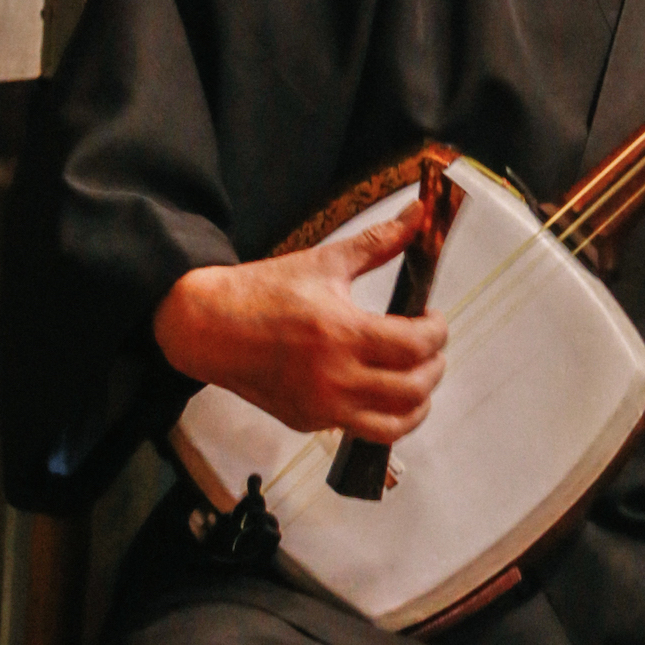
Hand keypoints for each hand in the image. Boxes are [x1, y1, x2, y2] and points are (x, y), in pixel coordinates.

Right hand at [154, 198, 448, 441]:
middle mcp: (334, 379)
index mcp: (341, 334)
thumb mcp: (324, 262)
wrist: (208, 327)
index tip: (432, 317)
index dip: (437, 331)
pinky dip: (383, 414)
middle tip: (430, 347)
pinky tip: (381, 389)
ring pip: (395, 425)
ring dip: (417, 403)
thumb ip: (379, 243)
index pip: (417, 346)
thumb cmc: (263, 292)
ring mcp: (321, 408)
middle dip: (434, 367)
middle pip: (414, 390)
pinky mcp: (308, 422)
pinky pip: (361, 430)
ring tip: (416, 376)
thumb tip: (418, 214)